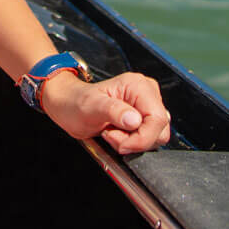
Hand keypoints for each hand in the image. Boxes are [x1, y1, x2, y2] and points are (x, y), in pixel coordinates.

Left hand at [39, 71, 171, 154]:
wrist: (69, 105)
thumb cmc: (76, 102)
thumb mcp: (91, 106)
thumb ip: (113, 111)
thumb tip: (135, 120)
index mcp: (138, 86)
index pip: (157, 119)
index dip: (142, 137)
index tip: (121, 143)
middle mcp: (147, 93)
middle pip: (159, 130)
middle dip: (135, 140)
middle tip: (111, 135)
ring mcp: (146, 105)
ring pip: (155, 136)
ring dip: (133, 142)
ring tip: (111, 133)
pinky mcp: (144, 117)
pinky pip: (148, 137)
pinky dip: (132, 141)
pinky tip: (116, 134)